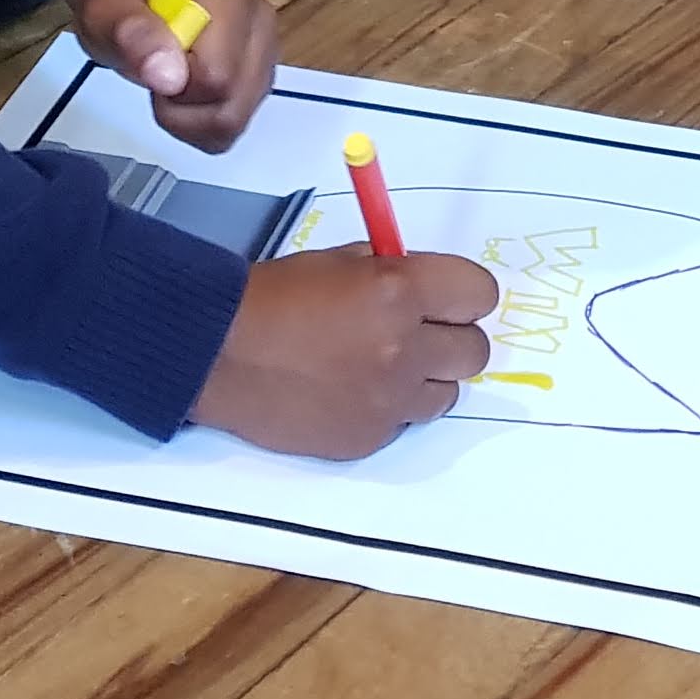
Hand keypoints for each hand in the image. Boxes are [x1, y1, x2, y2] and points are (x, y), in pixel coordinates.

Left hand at [36, 0, 278, 149]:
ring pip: (234, 121)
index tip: (152, 64)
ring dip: (190, 118)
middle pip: (231, 107)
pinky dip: (201, 124)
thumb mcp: (106, 12)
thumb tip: (170, 76)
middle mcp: (258, 22)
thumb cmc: (118, 3)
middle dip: (183, 108)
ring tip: (168, 81)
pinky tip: (184, 95)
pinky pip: (234, 125)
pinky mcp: (259, 76)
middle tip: (156, 75)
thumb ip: (134, 36)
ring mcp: (263, 51)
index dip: (177, 87)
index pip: (217, 79)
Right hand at [190, 244, 500, 457]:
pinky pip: (405, 422)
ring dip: (426, 378)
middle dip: (452, 337)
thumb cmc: (273, 297)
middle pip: (475, 351)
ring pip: (448, 393)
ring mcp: (388, 400)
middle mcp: (404, 348)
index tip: (446, 297)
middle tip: (420, 331)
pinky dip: (390, 407)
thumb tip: (425, 286)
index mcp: (400, 291)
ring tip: (383, 365)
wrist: (219, 352)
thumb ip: (392, 271)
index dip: (463, 294)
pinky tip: (352, 390)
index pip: (480, 294)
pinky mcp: (368, 437)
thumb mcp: (341, 261)